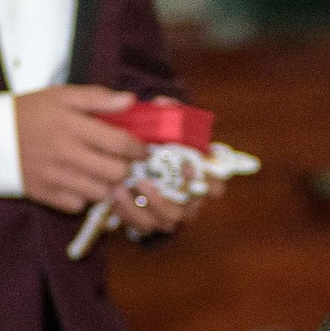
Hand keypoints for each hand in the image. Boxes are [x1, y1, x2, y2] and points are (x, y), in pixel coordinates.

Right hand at [14, 85, 144, 213]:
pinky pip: (78, 205)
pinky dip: (85, 198)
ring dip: (108, 185)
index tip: (141, 150)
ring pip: (101, 193)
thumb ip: (96, 98)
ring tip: (104, 174)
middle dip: (126, 169)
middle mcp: (65, 153)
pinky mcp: (45, 194)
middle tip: (123, 163)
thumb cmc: (28, 112)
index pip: (119, 143)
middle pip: (115, 172)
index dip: (138, 148)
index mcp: (71, 125)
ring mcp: (55, 177)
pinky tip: (81, 184)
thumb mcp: (60, 95)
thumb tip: (130, 101)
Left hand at [111, 99, 226, 234]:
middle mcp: (190, 202)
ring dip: (142, 208)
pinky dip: (127, 213)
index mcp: (200, 179)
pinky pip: (142, 227)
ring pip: (164, 223)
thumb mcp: (165, 126)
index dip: (208, 183)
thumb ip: (168, 114)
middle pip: (187, 213)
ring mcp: (171, 214)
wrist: (137, 159)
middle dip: (166, 200)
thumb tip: (163, 103)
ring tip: (121, 189)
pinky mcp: (150, 222)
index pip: (216, 187)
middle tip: (145, 182)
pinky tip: (113, 196)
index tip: (189, 167)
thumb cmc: (159, 143)